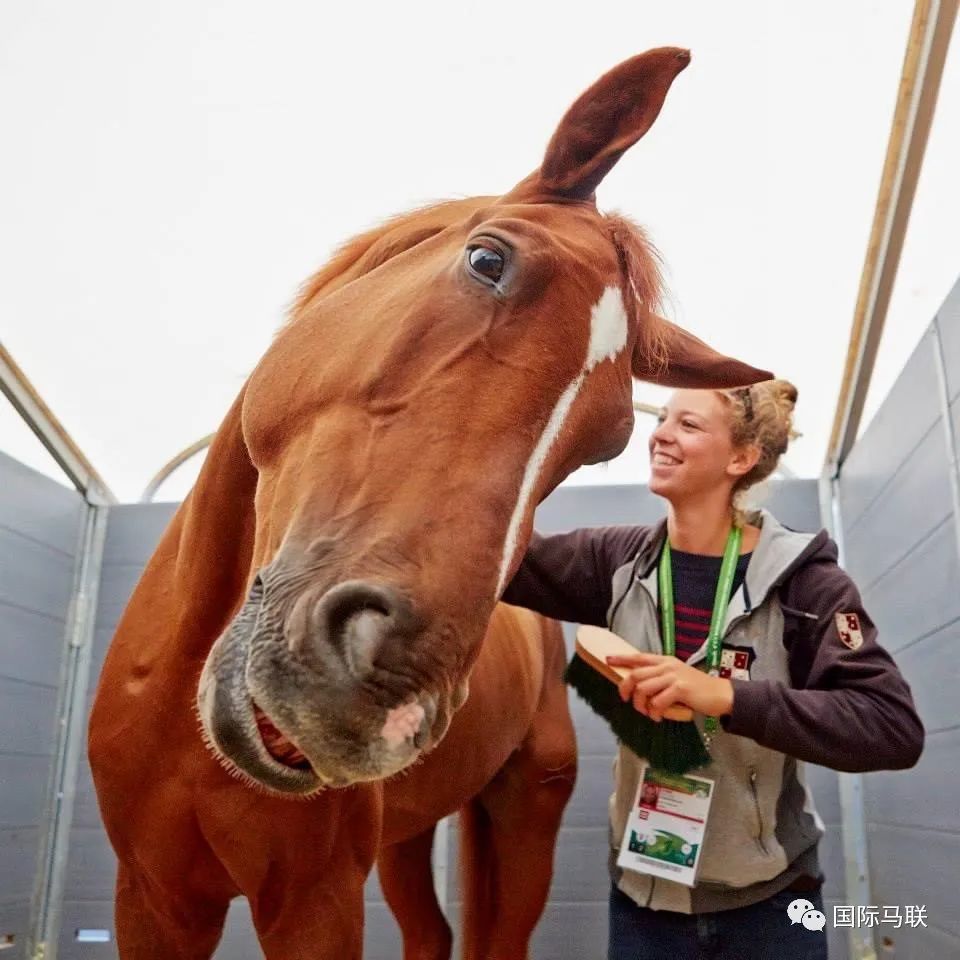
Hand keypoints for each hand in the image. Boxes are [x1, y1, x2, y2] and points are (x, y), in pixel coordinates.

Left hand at [605, 652, 734, 721]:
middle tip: (628, 701)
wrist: (720, 694)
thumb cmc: (696, 689)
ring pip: (643, 689)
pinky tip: (659, 717)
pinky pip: (657, 702)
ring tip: (648, 713)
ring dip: (641, 705)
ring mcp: (673, 676)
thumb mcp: (676, 677)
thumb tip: (638, 687)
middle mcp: (667, 666)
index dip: (622, 658)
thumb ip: (659, 678)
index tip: (608, 659)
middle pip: (635, 674)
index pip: (638, 656)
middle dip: (626, 689)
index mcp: (664, 661)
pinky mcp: (680, 689)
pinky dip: (654, 712)